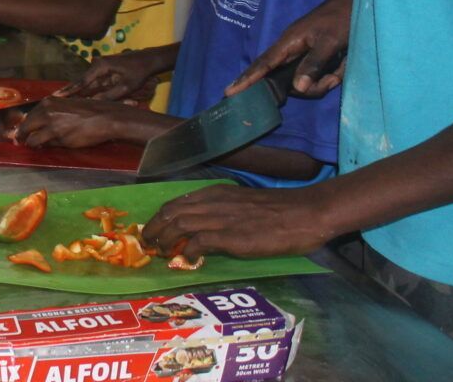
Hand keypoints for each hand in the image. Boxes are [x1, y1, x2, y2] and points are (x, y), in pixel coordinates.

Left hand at [17, 97, 155, 148]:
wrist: (104, 117)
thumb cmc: (88, 112)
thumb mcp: (67, 107)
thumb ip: (52, 114)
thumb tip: (39, 126)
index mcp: (48, 102)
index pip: (28, 115)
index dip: (23, 125)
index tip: (19, 131)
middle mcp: (46, 111)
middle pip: (25, 126)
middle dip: (20, 135)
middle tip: (18, 141)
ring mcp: (50, 123)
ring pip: (30, 137)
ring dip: (29, 143)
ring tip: (30, 146)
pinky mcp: (57, 136)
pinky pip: (42, 143)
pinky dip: (40, 146)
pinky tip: (42, 147)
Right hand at [57, 48, 168, 101]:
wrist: (148, 60)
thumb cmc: (138, 73)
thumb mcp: (125, 87)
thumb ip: (108, 96)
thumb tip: (92, 104)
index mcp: (100, 67)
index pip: (82, 81)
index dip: (70, 90)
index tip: (57, 96)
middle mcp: (97, 65)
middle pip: (80, 80)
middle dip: (69, 90)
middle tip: (53, 97)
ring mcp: (100, 66)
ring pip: (86, 81)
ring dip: (76, 90)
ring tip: (61, 97)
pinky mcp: (103, 70)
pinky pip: (92, 81)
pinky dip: (85, 88)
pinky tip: (76, 94)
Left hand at [143, 182, 340, 260]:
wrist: (304, 213)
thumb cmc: (279, 210)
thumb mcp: (242, 203)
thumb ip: (222, 210)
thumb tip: (205, 226)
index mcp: (215, 193)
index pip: (176, 202)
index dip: (161, 217)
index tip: (153, 229)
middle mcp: (213, 202)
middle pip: (171, 212)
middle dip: (154, 228)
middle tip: (148, 244)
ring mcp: (222, 218)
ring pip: (180, 224)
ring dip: (165, 239)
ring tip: (160, 252)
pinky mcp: (232, 236)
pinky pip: (200, 241)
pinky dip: (188, 250)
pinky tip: (188, 259)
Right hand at [227, 0, 351, 97]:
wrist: (357, 4)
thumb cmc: (341, 18)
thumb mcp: (330, 42)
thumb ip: (313, 64)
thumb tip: (297, 88)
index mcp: (288, 42)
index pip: (263, 64)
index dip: (247, 79)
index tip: (230, 92)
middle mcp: (291, 50)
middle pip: (288, 79)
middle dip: (311, 86)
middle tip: (332, 80)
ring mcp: (302, 53)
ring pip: (304, 79)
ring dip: (324, 81)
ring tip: (340, 72)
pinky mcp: (314, 56)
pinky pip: (316, 74)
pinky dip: (330, 74)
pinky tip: (342, 66)